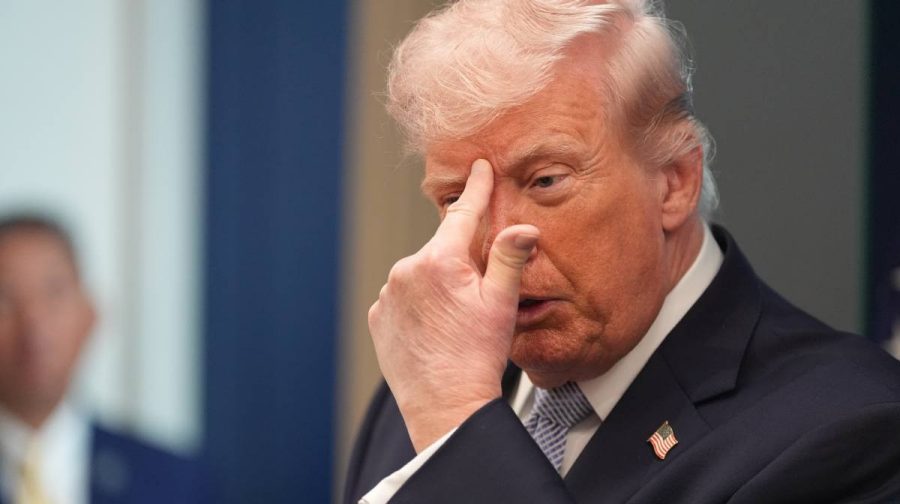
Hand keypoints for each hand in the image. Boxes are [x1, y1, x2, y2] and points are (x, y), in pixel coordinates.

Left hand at [368, 159, 538, 451]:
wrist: (445, 405)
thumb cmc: (477, 356)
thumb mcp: (502, 304)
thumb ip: (510, 259)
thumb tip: (525, 227)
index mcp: (439, 261)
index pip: (463, 214)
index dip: (476, 189)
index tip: (479, 166)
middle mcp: (405, 270)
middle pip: (442, 249)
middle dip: (460, 258)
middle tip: (478, 291)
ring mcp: (387, 295)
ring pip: (420, 273)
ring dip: (437, 282)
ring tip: (454, 319)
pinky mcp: (378, 317)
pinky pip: (401, 296)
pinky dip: (417, 302)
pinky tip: (434, 326)